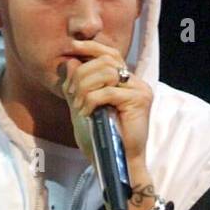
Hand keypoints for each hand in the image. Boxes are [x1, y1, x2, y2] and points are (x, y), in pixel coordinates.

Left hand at [57, 38, 153, 171]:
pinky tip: (86, 112)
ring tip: (78, 106)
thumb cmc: (101, 140)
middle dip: (82, 75)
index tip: (72, 46)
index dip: (91, 47)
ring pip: (106, 73)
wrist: (114, 162)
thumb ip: (76, 87)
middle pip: (105, 61)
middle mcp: (135, 82)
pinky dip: (92, 100)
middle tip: (70, 93)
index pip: (109, 54)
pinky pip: (109, 92)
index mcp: (124, 81)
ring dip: (85, 88)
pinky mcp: (139, 100)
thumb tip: (69, 61)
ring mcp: (139, 90)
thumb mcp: (82, 108)